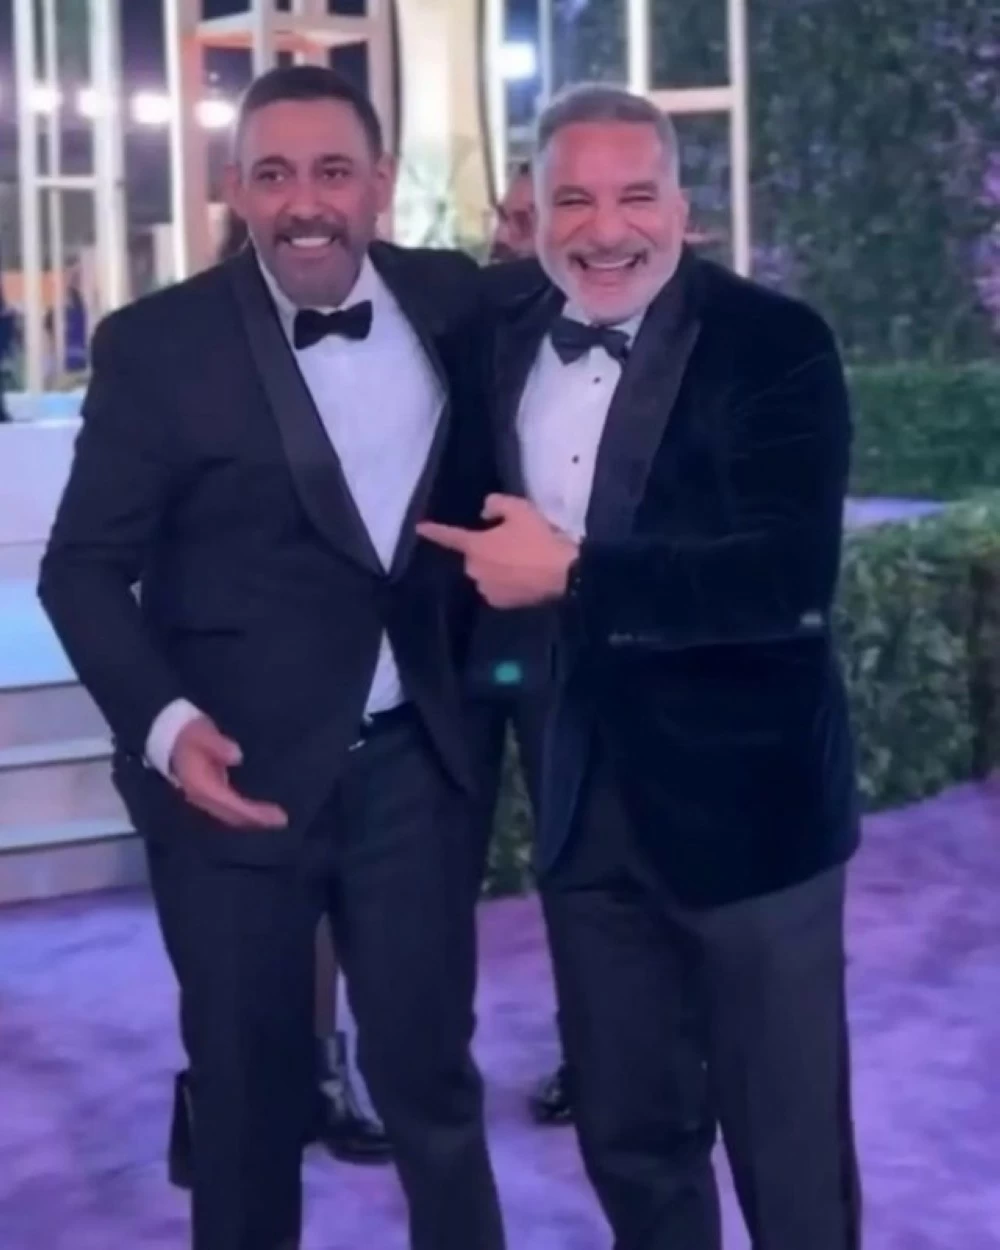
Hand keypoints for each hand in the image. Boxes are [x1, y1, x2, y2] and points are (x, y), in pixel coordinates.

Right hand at [170, 716, 287, 828]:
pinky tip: (261, 813)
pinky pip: (230, 810)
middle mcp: (202, 798)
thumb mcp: (202, 733)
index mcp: (200, 785)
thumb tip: (237, 755)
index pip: (230, 804)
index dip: (252, 812)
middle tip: (282, 821)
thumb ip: (218, 744)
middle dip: (256, 820)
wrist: (172, 737)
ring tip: (277, 819)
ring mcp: (206, 799)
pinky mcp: (212, 795)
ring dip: (253, 820)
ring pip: (231, 816)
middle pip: (232, 816)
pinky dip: (246, 813)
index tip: (274, 816)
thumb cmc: (190, 733)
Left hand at [417, 494, 577, 607]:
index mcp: (474, 547)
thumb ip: (495, 504)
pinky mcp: (501, 604)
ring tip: (522, 559)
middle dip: (487, 548)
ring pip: (487, 572)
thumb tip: (485, 514)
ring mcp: (487, 590)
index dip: (434, 531)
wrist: (563, 574)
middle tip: (513, 540)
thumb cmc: (539, 538)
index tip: (419, 528)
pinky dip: (506, 581)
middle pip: (474, 555)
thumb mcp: (519, 509)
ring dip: (497, 565)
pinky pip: (497, 587)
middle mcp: (474, 570)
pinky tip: (524, 575)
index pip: (449, 537)